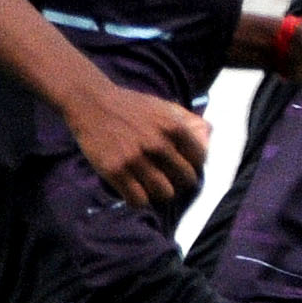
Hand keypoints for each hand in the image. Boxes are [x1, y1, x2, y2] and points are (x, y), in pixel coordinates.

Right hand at [61, 81, 210, 209]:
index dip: (193, 164)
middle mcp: (158, 144)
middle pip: (186, 180)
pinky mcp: (115, 171)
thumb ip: (186, 120)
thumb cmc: (130, 105)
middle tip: (168, 178)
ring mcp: (136, 159)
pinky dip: (139, 200)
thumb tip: (210, 132)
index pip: (200, 159)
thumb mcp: (163, 106)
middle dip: (179, 181)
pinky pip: (138, 200)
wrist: (91, 102)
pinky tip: (135, 190)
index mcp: (173, 127)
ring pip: (165, 193)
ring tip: (152, 185)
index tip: (182, 165)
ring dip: (160, 192)